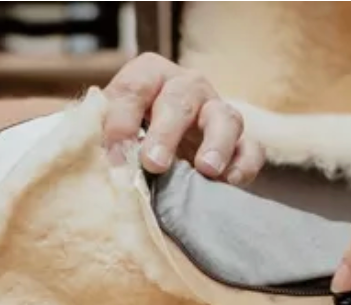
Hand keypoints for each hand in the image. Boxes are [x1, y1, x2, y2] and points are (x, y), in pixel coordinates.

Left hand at [101, 53, 264, 184]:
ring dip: (216, 143)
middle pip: (182, 98)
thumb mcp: (102, 135)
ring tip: (206, 169)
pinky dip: (244, 163)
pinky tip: (229, 181)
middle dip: (166, 132)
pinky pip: (251, 148)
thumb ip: (99, 139)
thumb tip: (108, 160)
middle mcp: (187, 87)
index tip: (113, 156)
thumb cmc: (120, 143)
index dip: (121, 121)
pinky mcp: (237, 145)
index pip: (134, 87)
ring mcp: (216, 113)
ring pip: (226, 117)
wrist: (149, 165)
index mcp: (148, 76)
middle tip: (154, 163)